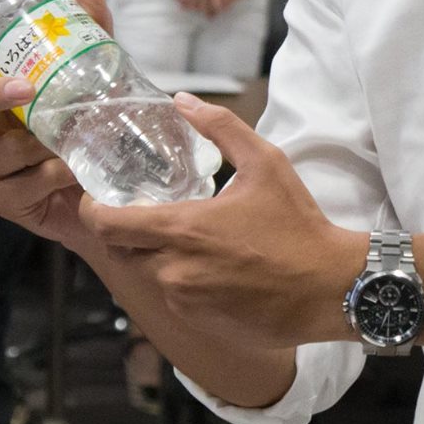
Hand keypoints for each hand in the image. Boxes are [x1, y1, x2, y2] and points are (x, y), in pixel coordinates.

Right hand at [0, 0, 114, 251]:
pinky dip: (48, 174)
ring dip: (32, 141)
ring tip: (69, 136)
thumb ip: (90, 30)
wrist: (111, 183)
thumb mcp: (95, 71)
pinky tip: (70, 169)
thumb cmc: (87, 120)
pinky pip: (19, 185)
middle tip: (25, 89)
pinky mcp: (5, 199)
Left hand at [77, 93, 363, 350]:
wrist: (329, 288)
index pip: (106, 224)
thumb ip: (220, 127)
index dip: (94, 209)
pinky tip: (213, 267)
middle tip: (148, 212)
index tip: (99, 197)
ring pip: (149, 273)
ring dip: (159, 256)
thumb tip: (182, 100)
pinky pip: (174, 297)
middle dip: (129, 231)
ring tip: (191, 239)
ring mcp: (183, 300)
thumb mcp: (265, 163)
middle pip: (122, 250)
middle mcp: (173, 269)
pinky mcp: (198, 322)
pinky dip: (182, 281)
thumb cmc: (298, 224)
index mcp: (182, 229)